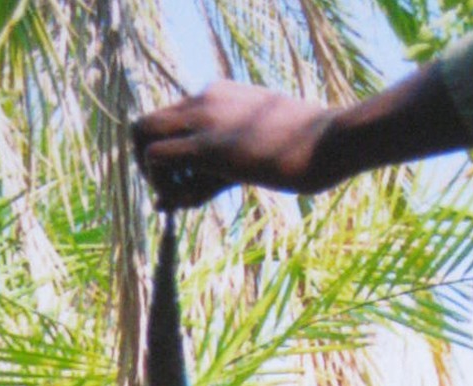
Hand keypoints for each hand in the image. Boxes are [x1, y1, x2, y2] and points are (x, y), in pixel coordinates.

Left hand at [133, 82, 336, 207]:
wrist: (331, 140)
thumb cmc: (304, 153)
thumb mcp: (252, 160)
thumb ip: (212, 176)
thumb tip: (183, 198)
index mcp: (218, 95)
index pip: (172, 122)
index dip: (170, 159)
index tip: (187, 185)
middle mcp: (205, 98)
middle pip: (145, 124)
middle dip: (148, 164)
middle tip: (173, 193)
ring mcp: (204, 118)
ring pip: (141, 134)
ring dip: (151, 173)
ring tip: (184, 199)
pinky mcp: (207, 145)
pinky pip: (156, 159)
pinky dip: (161, 184)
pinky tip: (190, 202)